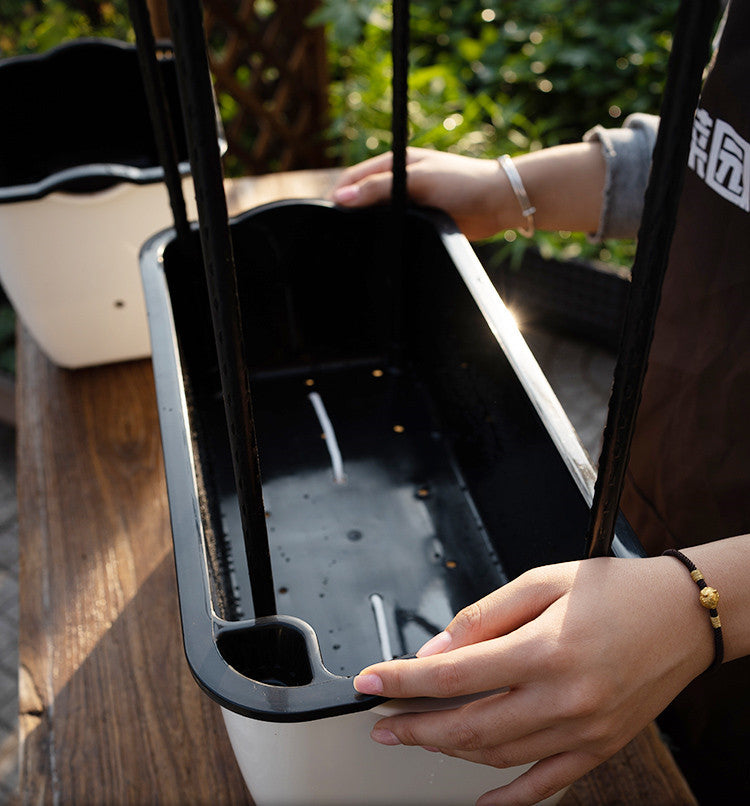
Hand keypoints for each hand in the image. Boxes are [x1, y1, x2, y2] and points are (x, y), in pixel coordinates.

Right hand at [330, 147, 521, 240]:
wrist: (498, 203)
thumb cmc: (462, 182)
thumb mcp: (417, 180)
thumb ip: (379, 188)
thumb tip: (341, 196)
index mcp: (396, 163)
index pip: (355, 177)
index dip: (340, 194)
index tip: (327, 213)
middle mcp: (400, 181)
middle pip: (363, 197)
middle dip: (351, 211)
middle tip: (339, 231)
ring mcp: (410, 202)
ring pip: (377, 215)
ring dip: (368, 225)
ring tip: (356, 240)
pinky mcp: (421, 221)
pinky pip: (395, 228)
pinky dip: (386, 234)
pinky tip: (380, 245)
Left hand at [353, 557, 710, 804]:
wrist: (682, 615)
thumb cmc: (614, 590)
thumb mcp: (542, 581)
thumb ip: (485, 616)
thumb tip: (437, 649)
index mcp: (544, 649)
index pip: (452, 675)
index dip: (402, 680)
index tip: (369, 683)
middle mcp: (563, 698)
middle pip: (468, 726)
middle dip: (414, 726)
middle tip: (381, 723)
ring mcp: (583, 730)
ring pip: (498, 755)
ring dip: (449, 750)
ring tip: (417, 737)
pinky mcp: (600, 747)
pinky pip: (546, 784)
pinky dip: (508, 796)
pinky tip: (479, 797)